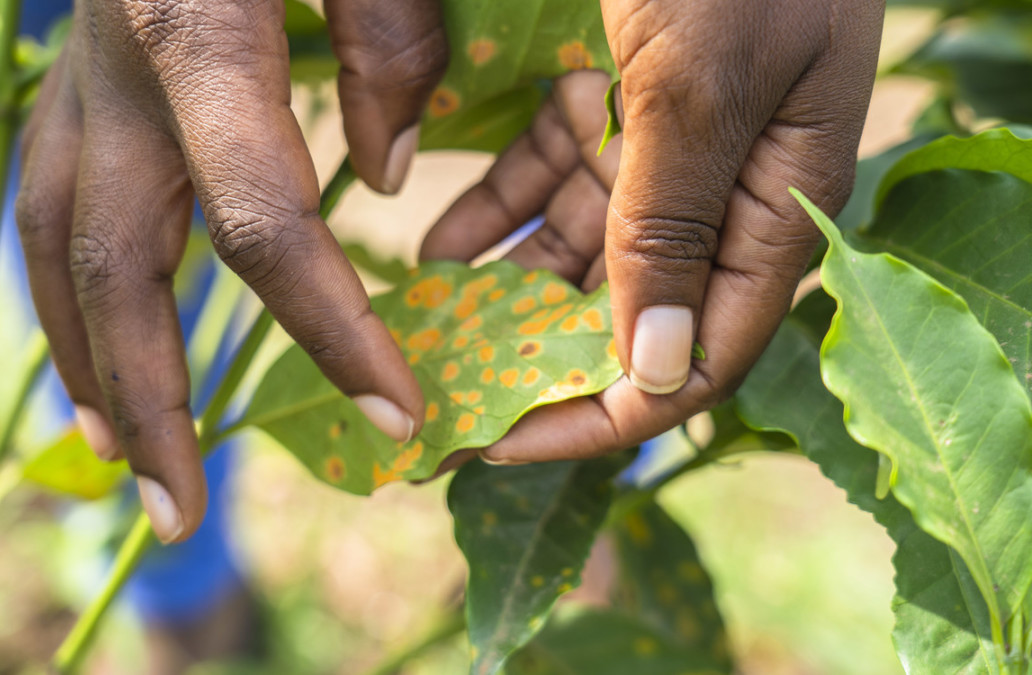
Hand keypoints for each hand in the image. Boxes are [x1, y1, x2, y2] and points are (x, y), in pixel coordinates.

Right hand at [15, 0, 445, 541]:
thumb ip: (387, 38)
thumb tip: (385, 173)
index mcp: (201, 39)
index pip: (268, 224)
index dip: (332, 329)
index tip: (398, 413)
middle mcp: (116, 79)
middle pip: (122, 272)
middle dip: (156, 400)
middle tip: (184, 514)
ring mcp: (79, 88)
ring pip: (60, 257)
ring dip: (94, 370)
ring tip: (135, 464)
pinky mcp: (77, 92)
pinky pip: (59, 218)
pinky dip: (78, 304)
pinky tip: (105, 362)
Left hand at [430, 0, 883, 463]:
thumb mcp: (695, 88)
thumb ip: (672, 230)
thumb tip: (653, 378)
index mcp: (772, 205)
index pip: (694, 355)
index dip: (601, 413)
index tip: (504, 442)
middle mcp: (725, 189)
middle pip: (632, 315)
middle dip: (542, 360)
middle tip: (449, 396)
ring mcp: (669, 145)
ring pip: (586, 254)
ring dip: (510, 292)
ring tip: (432, 327)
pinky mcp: (620, 97)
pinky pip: (556, 180)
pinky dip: (502, 212)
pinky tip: (442, 245)